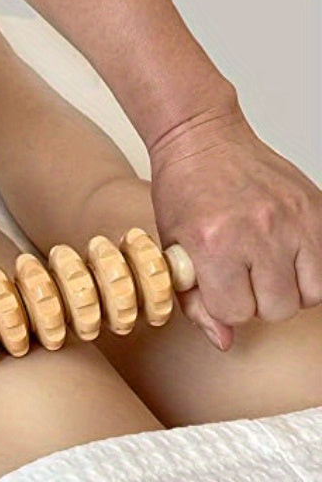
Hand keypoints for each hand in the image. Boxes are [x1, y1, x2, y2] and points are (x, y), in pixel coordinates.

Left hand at [149, 101, 321, 349]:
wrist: (202, 139)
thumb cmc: (182, 194)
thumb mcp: (173, 252)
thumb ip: (197, 303)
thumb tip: (225, 342)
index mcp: (216, 244)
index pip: (237, 313)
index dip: (225, 307)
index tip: (217, 288)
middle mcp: (260, 231)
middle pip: (279, 308)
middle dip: (258, 302)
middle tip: (241, 280)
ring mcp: (294, 218)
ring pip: (312, 293)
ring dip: (289, 290)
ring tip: (266, 270)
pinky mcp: (316, 207)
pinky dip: (309, 270)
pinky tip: (285, 257)